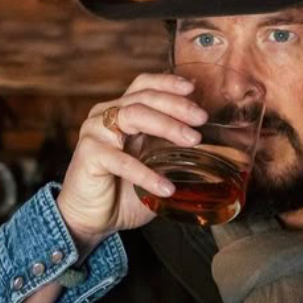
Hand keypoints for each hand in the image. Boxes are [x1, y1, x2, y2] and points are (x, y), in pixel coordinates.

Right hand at [56, 72, 207, 248]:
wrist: (92, 219)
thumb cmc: (123, 193)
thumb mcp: (153, 168)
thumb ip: (173, 155)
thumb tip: (213, 155)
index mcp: (121, 114)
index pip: (144, 86)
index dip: (167, 83)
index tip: (193, 89)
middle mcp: (106, 117)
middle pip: (143, 98)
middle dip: (176, 105)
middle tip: (201, 119)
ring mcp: (95, 133)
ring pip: (133, 116)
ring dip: (166, 126)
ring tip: (192, 141)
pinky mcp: (89, 156)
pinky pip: (121, 160)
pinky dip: (146, 174)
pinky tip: (166, 187)